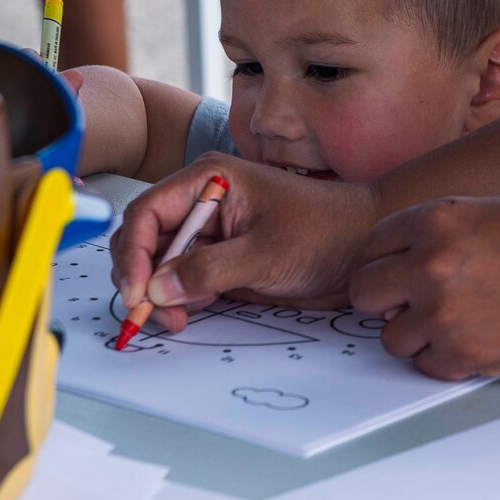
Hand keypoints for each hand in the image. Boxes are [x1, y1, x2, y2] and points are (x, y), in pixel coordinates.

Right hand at [110, 155, 382, 330]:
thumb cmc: (325, 232)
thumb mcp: (265, 252)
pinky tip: (191, 314)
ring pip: (161, 263)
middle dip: (142, 277)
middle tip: (153, 315)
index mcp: (209, 179)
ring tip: (177, 320)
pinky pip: (184, 279)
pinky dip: (178, 299)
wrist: (365, 247)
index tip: (138, 292)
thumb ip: (208, 270)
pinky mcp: (222, 258)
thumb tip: (157, 289)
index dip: (134, 254)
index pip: (147, 212)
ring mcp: (212, 231)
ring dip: (159, 294)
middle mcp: (203, 201)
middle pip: (146, 239)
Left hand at [349, 197, 499, 380]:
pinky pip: (426, 365)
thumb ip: (444, 228)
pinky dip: (444, 359)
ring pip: (391, 337)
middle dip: (384, 299)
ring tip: (454, 323)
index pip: (372, 244)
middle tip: (412, 303)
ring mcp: (444, 312)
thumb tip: (404, 255)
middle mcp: (431, 264)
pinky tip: (475, 340)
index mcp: (438, 220)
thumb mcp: (496, 210)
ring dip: (415, 334)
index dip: (383, 260)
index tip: (394, 272)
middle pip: (365, 291)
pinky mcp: (464, 354)